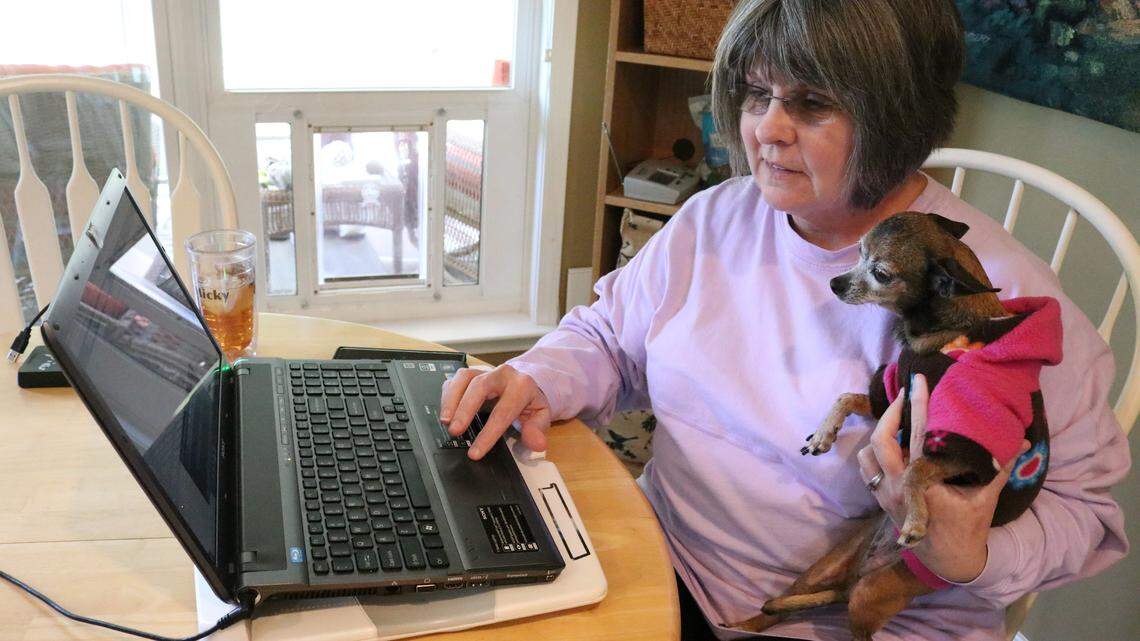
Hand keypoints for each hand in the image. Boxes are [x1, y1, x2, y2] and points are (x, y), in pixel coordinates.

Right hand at [439, 364, 551, 460]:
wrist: (526, 383)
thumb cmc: (530, 402)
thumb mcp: (541, 416)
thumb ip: (537, 430)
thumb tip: (537, 443)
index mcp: (522, 386)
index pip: (503, 411)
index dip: (488, 433)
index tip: (475, 452)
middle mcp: (502, 374)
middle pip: (479, 387)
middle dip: (465, 410)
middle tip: (455, 431)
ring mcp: (485, 371)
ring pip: (464, 378)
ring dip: (451, 399)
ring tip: (445, 421)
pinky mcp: (472, 373)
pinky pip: (455, 379)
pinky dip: (447, 395)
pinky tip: (446, 412)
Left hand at [857, 374, 1028, 582]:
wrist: (947, 561)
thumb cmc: (968, 528)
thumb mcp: (986, 497)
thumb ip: (998, 467)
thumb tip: (1018, 441)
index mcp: (922, 481)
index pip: (917, 433)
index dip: (917, 404)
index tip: (917, 381)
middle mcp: (898, 485)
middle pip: (880, 439)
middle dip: (890, 413)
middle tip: (904, 395)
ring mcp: (885, 493)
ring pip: (868, 453)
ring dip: (879, 434)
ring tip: (897, 419)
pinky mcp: (880, 499)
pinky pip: (868, 469)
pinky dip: (874, 453)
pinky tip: (891, 444)